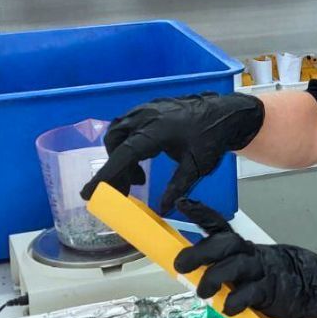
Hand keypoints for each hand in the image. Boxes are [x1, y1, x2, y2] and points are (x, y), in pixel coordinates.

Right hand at [79, 92, 264, 213]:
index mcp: (154, 131)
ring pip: (119, 132)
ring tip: (138, 177)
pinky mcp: (151, 108)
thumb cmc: (213, 138)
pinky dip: (129, 143)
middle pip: (115, 144)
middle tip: (127, 190)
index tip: (89, 193)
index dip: (105, 176)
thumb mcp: (196, 167)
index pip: (122, 156)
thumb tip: (162, 209)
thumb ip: (177, 188)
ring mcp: (147, 109)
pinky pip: (128, 124)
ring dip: (122, 155)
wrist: (227, 113)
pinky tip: (144, 158)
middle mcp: (145, 116)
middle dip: (116, 169)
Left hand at [174, 199, 316, 317]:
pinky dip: (235, 302)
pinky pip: (249, 294)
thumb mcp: (255, 265)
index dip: (201, 214)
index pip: (220, 226)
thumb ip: (231, 267)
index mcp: (246, 247)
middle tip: (181, 265)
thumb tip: (198, 272)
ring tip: (203, 293)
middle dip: (199, 252)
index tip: (181, 203)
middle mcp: (251, 254)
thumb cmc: (284, 277)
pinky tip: (229, 309)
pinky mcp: (271, 291)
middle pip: (223, 244)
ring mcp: (262, 272)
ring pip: (233, 267)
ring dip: (213, 279)